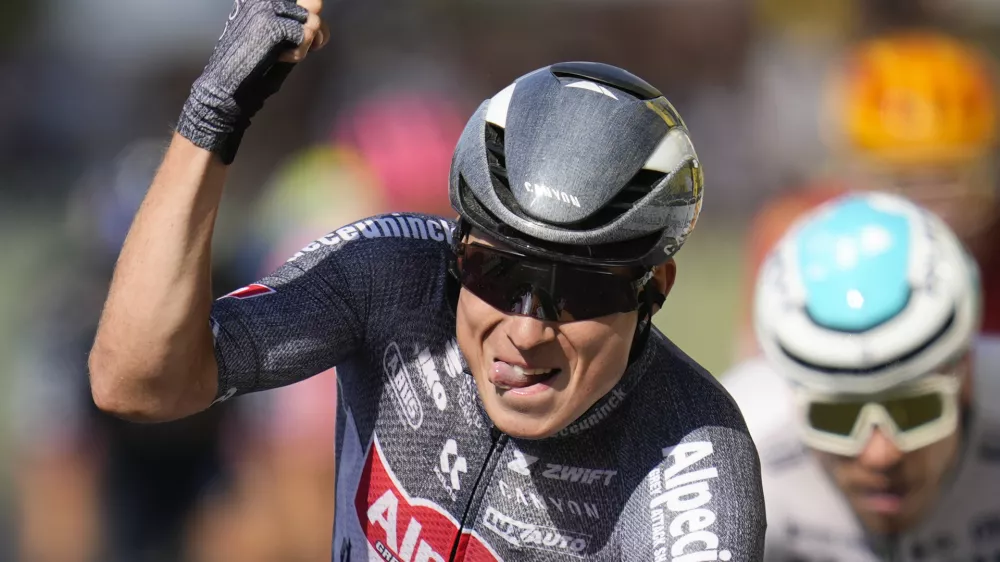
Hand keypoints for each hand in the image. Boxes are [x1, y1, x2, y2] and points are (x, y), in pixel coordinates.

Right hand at [176, 0, 328, 164]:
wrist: (225, 86)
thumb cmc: (251, 67)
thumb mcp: (280, 40)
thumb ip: (298, 22)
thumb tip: (318, 4)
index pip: (304, 2)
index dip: (309, 23)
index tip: (301, 39)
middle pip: (313, 10)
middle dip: (310, 36)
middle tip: (288, 52)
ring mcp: (265, 7)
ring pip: (312, 22)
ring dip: (302, 47)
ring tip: (278, 55)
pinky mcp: (271, 25)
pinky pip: (306, 36)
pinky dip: (298, 54)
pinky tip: (277, 58)